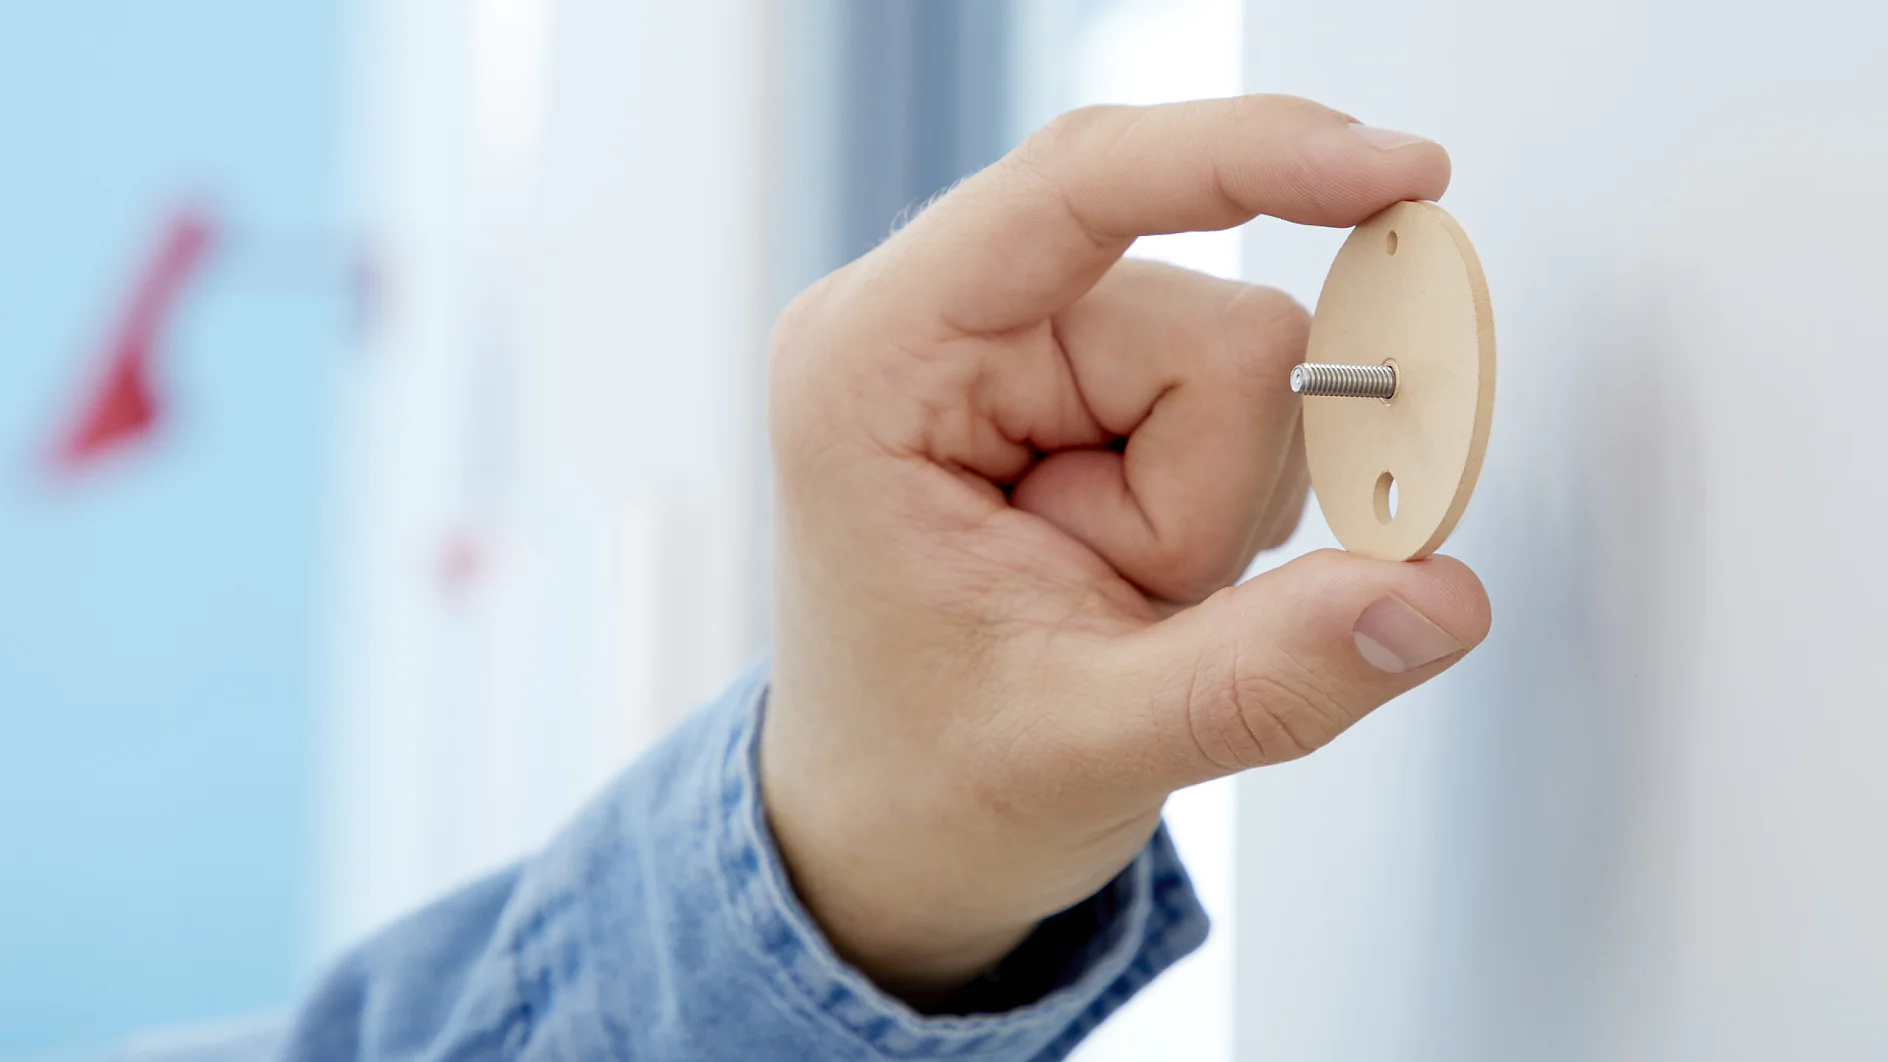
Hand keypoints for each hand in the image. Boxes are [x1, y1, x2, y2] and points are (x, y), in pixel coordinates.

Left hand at [761, 95, 1491, 999]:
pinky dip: (1226, 495)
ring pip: (1246, 364)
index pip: (1075, 188)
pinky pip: (1237, 395)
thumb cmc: (926, 778)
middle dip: (1219, 485)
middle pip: (1212, 319)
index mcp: (876, 365)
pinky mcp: (1071, 382)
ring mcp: (1009, 347)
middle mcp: (937, 323)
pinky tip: (1141, 568)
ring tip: (1117, 595)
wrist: (890, 831)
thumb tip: (1435, 597)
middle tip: (1137, 597)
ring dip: (1221, 504)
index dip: (1244, 159)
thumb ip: (1266, 674)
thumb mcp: (1087, 745)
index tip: (1395, 173)